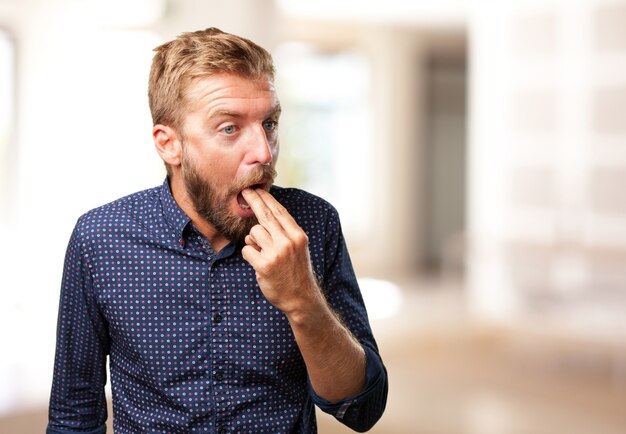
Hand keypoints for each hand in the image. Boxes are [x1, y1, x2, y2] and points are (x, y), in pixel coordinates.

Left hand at [241, 188, 322, 317]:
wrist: (301, 298)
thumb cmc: (296, 271)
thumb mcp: (297, 248)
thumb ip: (283, 232)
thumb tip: (260, 220)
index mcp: (297, 235)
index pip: (279, 211)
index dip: (266, 198)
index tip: (256, 189)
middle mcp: (288, 241)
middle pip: (265, 216)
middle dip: (253, 201)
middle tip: (244, 191)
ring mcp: (276, 253)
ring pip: (253, 233)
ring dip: (253, 241)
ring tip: (263, 253)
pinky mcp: (264, 265)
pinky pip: (247, 250)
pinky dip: (250, 255)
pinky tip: (259, 263)